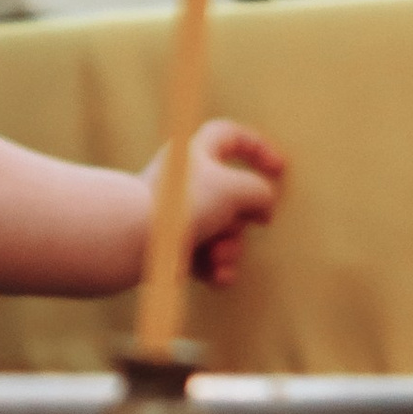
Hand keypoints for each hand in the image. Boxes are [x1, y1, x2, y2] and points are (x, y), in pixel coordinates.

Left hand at [163, 118, 287, 290]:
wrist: (133, 242)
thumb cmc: (182, 206)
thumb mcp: (234, 188)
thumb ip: (259, 192)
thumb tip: (262, 208)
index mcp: (195, 154)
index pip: (231, 136)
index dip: (258, 148)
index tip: (279, 170)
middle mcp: (186, 182)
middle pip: (233, 197)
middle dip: (242, 220)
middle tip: (235, 226)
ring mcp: (180, 215)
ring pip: (224, 232)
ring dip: (229, 248)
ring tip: (217, 255)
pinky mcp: (174, 246)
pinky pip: (208, 257)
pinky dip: (216, 267)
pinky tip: (216, 276)